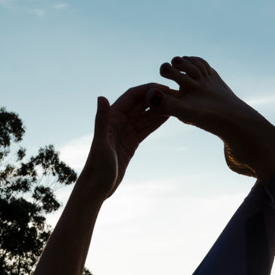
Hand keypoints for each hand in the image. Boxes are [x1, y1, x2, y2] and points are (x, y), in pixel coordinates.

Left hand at [79, 83, 168, 199]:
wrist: (97, 188)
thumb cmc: (97, 167)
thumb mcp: (101, 143)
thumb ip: (102, 120)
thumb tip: (102, 97)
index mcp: (111, 117)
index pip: (132, 96)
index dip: (148, 89)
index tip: (165, 87)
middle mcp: (118, 121)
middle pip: (141, 104)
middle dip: (156, 97)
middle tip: (176, 94)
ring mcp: (126, 132)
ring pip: (146, 116)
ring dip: (159, 109)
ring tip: (177, 103)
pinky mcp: (131, 143)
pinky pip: (146, 128)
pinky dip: (156, 122)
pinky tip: (169, 116)